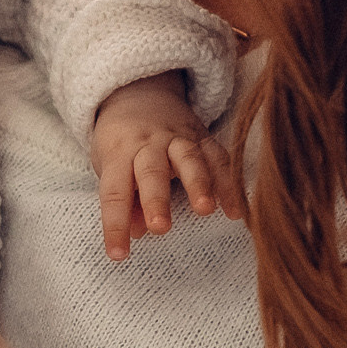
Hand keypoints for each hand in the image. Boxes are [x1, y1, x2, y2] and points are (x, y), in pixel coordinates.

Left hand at [89, 71, 239, 259]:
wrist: (138, 92)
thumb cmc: (120, 141)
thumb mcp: (110, 166)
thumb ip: (126, 200)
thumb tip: (136, 233)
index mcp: (118, 153)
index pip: (114, 192)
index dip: (115, 224)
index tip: (117, 255)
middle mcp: (148, 144)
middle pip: (151, 172)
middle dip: (155, 200)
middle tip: (160, 228)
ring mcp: (177, 139)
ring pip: (189, 159)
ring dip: (198, 184)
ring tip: (205, 210)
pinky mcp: (203, 137)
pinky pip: (219, 158)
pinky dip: (228, 182)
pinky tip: (236, 209)